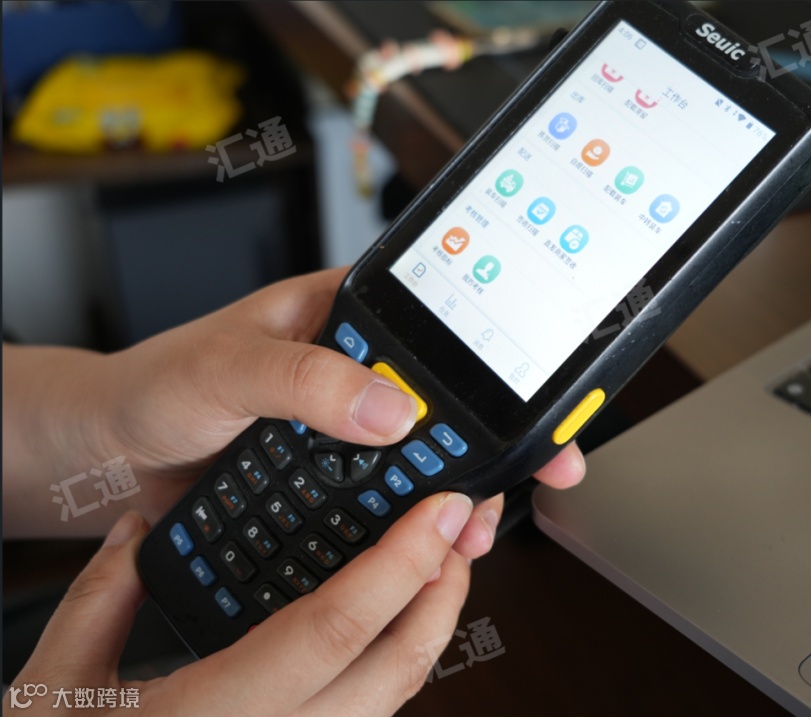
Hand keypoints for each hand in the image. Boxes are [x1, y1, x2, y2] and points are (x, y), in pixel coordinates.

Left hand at [3, 266, 585, 548]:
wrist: (112, 450)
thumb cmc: (158, 382)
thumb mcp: (228, 368)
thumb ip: (304, 380)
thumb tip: (388, 407)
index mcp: (344, 317)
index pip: (441, 327)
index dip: (498, 360)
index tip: (541, 397)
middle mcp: (355, 368)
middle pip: (450, 398)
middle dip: (495, 438)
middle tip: (535, 472)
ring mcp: (346, 425)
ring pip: (425, 452)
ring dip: (459, 488)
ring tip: (477, 523)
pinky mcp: (330, 474)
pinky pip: (385, 495)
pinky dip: (412, 521)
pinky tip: (427, 542)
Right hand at [11, 501, 480, 716]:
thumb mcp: (54, 686)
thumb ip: (103, 595)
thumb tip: (140, 526)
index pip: (332, 631)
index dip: (400, 566)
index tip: (439, 511)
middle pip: (396, 672)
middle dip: (444, 593)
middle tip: (458, 529)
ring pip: (391, 702)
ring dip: (424, 629)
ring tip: (432, 568)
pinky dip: (389, 667)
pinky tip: (384, 627)